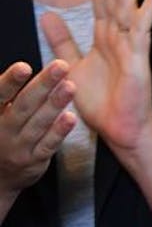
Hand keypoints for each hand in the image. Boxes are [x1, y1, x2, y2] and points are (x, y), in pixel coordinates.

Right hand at [0, 58, 75, 204]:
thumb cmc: (1, 132)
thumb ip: (7, 92)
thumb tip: (23, 65)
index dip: (10, 82)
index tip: (23, 67)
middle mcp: (1, 130)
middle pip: (23, 106)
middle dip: (43, 85)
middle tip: (61, 67)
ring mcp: (17, 147)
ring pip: (37, 124)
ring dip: (55, 105)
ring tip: (70, 87)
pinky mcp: (33, 161)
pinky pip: (47, 145)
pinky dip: (58, 132)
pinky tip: (70, 118)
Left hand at [42, 0, 151, 159]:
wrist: (121, 129)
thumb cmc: (101, 102)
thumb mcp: (71, 66)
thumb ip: (62, 40)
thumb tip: (46, 14)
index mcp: (104, 34)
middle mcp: (119, 34)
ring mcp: (131, 44)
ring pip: (126, 4)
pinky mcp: (139, 58)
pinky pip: (142, 30)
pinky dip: (148, 10)